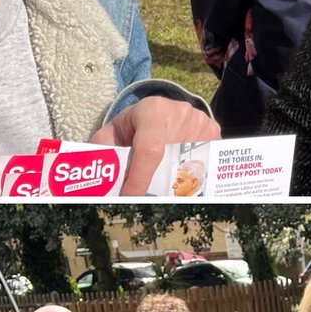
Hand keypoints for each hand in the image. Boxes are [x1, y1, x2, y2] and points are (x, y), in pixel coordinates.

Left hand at [90, 97, 219, 195]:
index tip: (130, 198)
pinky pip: (204, 163)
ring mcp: (200, 123)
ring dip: (174, 184)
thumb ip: (102, 152)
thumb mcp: (111, 133)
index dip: (140, 178)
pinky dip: (191, 176)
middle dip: (156, 186)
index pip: (149, 150)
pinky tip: (178, 178)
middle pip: (170, 162)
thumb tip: (97, 182)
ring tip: (162, 190)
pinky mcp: (213, 132)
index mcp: (152, 110)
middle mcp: (180, 113)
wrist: (158, 111)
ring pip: (189, 166)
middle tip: (144, 201)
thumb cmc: (131, 126)